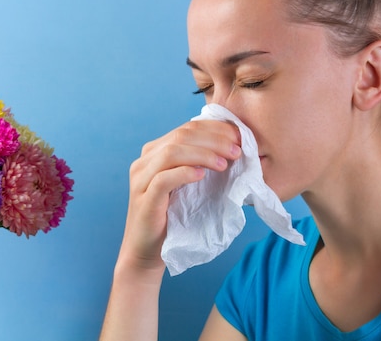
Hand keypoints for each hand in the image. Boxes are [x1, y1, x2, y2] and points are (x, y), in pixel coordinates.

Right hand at [117, 119, 241, 274]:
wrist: (146, 251)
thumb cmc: (171, 218)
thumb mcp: (186, 185)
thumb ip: (199, 164)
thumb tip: (233, 149)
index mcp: (155, 151)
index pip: (186, 128)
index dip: (215, 129)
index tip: (239, 137)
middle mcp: (144, 160)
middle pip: (181, 136)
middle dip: (214, 140)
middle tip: (237, 150)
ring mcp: (141, 179)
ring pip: (172, 153)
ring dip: (203, 154)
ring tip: (225, 164)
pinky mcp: (143, 199)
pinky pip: (163, 179)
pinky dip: (184, 173)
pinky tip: (201, 176)